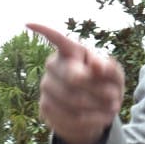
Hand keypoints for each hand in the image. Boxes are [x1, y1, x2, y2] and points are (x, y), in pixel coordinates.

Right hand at [29, 23, 124, 143]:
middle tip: (115, 96)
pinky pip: (71, 116)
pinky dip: (93, 120)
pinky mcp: (45, 107)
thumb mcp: (115, 77)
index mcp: (70, 52)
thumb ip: (111, 69)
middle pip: (74, 78)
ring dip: (99, 107)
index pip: (58, 39)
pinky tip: (102, 117)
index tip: (28, 23)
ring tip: (112, 107)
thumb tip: (97, 64)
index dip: (44, 31)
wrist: (95, 113)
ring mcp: (46, 85)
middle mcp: (53, 65)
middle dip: (99, 90)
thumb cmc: (105, 86)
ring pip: (73, 100)